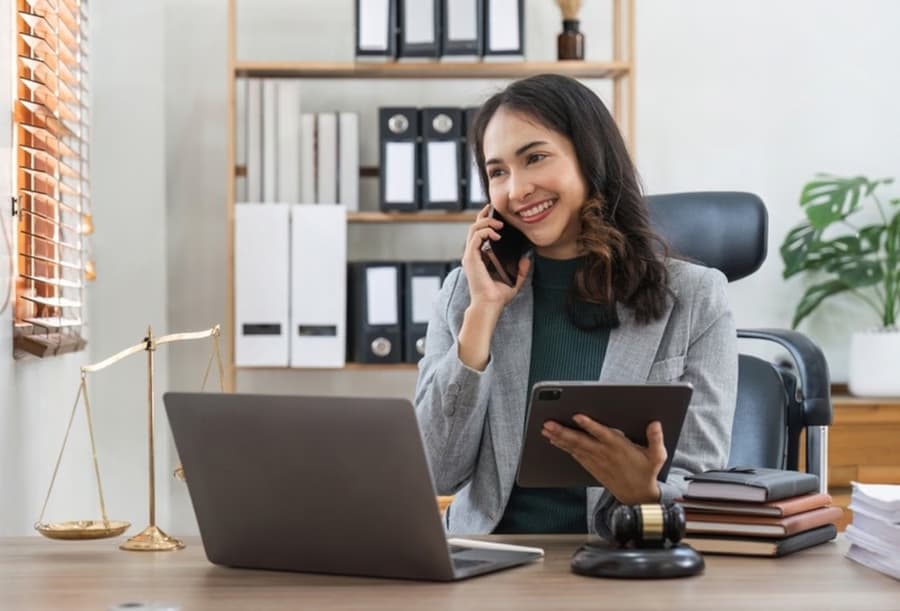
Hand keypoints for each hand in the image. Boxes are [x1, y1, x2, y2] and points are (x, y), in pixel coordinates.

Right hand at [461, 205, 529, 310]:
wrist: (490, 305)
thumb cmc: (498, 296)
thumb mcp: (514, 281)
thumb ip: (521, 270)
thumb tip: (526, 258)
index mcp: (480, 258)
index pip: (479, 234)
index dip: (485, 222)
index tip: (496, 215)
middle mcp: (473, 255)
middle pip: (473, 227)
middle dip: (483, 215)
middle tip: (493, 209)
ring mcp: (470, 256)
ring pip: (473, 229)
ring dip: (486, 222)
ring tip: (499, 225)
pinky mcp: (471, 258)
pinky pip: (476, 237)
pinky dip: (486, 232)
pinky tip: (497, 235)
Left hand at [542, 417, 665, 504]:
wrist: (637, 497)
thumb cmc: (646, 472)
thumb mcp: (657, 456)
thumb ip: (655, 439)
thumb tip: (655, 423)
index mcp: (619, 447)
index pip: (602, 434)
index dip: (589, 425)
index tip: (577, 416)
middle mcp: (604, 453)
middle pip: (581, 441)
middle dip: (563, 432)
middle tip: (548, 424)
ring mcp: (596, 461)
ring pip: (574, 448)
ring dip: (559, 438)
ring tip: (545, 430)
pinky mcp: (592, 467)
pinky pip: (575, 456)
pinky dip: (564, 448)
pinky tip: (554, 440)